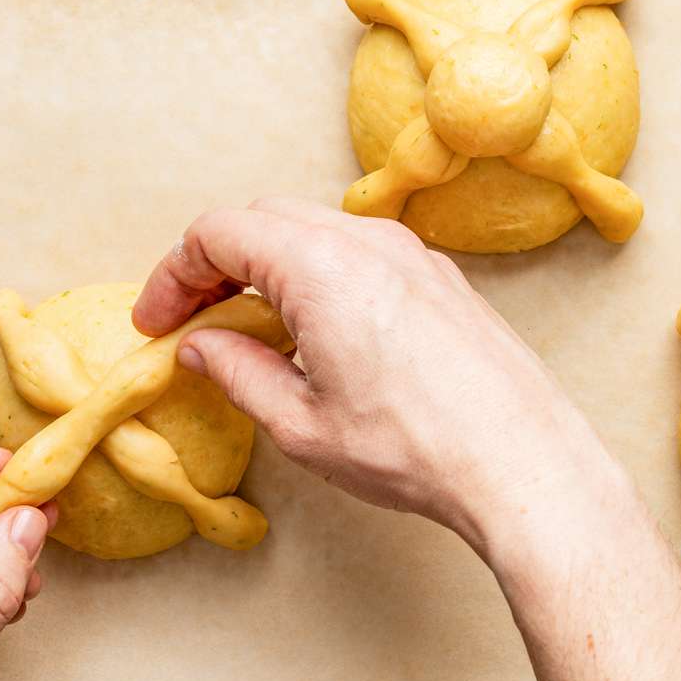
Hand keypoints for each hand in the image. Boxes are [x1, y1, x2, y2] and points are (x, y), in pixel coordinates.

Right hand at [133, 197, 622, 550]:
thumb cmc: (417, 448)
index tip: (157, 321)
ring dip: (268, 266)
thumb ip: (237, 373)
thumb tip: (201, 347)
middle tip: (191, 320)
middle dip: (215, 262)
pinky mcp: (440, 278)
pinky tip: (314, 332)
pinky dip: (318, 274)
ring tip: (248, 331)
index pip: (218, 233)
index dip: (173, 274)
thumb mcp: (303, 424)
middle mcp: (368, 241)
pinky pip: (360, 251)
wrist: (522, 461)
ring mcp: (412, 254)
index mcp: (320, 266)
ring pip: (315, 230)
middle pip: (264, 219)